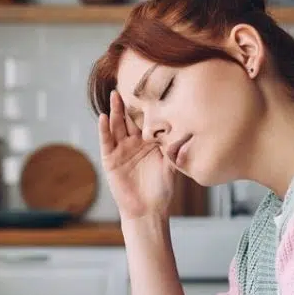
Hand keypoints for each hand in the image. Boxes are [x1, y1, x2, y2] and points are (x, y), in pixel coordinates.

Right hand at [98, 91, 174, 220]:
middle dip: (129, 103)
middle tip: (130, 84)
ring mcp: (121, 150)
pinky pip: (106, 141)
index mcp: (149, 142)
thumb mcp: (172, 165)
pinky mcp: (110, 160)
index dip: (148, 106)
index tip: (152, 88)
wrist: (148, 210)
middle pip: (130, 119)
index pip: (147, 120)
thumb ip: (176, 148)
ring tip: (115, 95)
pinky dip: (104, 129)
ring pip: (117, 126)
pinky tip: (103, 117)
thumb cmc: (162, 190)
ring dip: (115, 111)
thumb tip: (190, 131)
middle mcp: (134, 143)